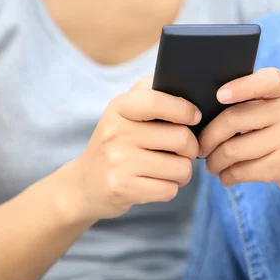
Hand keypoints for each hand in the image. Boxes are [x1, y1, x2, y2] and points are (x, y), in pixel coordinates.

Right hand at [63, 77, 200, 222]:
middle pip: (181, 138)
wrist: (84, 185)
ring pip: (181, 168)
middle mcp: (116, 132)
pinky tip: (156, 184)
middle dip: (191, 149)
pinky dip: (170, 189)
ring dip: (183, 173)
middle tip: (183, 152)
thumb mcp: (124, 113)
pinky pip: (169, 190)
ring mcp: (118, 161)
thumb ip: (151, 93)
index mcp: (119, 108)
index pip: (156, 101)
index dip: (184, 109)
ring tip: (170, 170)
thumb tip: (186, 89)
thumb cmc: (117, 145)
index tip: (195, 117)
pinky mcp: (122, 188)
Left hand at [199, 68, 279, 194]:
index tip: (219, 96)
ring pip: (234, 150)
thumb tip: (200, 117)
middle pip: (234, 120)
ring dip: (215, 161)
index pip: (266, 81)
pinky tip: (225, 176)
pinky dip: (227, 176)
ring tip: (211, 165)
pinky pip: (243, 171)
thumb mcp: (274, 108)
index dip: (241, 86)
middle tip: (200, 148)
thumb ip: (247, 103)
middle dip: (208, 137)